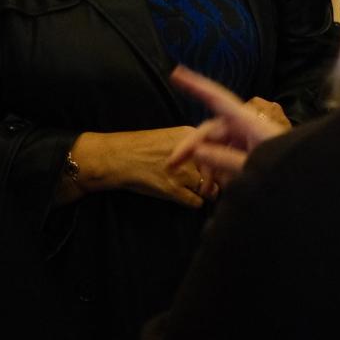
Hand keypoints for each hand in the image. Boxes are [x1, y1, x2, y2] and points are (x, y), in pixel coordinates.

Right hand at [68, 127, 212, 208]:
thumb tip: (216, 160)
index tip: (221, 169)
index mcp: (192, 136)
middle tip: (212, 185)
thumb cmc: (141, 147)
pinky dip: (193, 203)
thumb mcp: (172, 137)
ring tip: (198, 191)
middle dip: (218, 180)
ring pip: (212, 189)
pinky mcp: (173, 190)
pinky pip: (197, 202)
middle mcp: (191, 153)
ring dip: (207, 193)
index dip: (223, 162)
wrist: (116, 157)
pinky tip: (184, 197)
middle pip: (221, 171)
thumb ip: (195, 147)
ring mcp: (183, 172)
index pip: (222, 150)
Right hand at [167, 66, 290, 186]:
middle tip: (173, 164)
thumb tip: (198, 150)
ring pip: (217, 147)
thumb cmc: (287, 172)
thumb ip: (224, 159)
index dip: (196, 86)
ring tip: (207, 188)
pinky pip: (227, 157)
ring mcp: (249, 141)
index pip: (217, 99)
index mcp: (248, 123)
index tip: (177, 73)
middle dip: (192, 147)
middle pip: (211, 130)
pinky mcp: (252, 154)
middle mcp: (246, 128)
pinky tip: (216, 187)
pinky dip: (218, 170)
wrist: (311, 185)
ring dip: (207, 165)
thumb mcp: (253, 167)